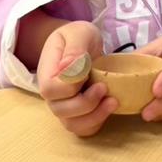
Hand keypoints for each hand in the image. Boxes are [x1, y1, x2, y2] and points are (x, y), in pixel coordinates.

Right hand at [36, 20, 113, 136]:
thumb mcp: (79, 33)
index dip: (70, 86)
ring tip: (113, 101)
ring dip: (95, 116)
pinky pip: (84, 128)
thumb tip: (68, 67)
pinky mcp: (79, 113)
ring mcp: (65, 106)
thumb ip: (75, 49)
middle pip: (61, 111)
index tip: (88, 72)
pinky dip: (98, 122)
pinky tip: (109, 107)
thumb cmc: (78, 36)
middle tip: (105, 87)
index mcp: (48, 72)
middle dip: (86, 103)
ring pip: (72, 124)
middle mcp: (53, 94)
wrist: (82, 43)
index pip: (50, 90)